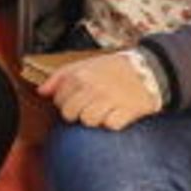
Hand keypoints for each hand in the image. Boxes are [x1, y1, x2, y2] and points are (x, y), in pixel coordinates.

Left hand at [39, 52, 159, 130]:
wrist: (150, 69)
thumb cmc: (113, 68)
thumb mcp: (84, 64)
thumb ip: (59, 77)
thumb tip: (41, 91)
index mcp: (79, 75)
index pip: (59, 101)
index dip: (66, 103)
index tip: (78, 99)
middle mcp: (91, 87)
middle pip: (70, 114)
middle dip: (77, 114)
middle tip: (90, 107)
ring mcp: (109, 99)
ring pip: (88, 122)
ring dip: (95, 119)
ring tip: (104, 110)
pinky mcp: (126, 111)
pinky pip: (109, 125)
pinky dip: (113, 123)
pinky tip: (117, 113)